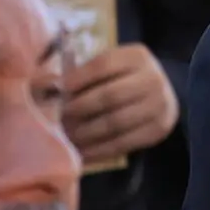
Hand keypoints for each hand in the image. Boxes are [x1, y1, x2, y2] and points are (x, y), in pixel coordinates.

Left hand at [63, 44, 177, 162]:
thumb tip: (48, 87)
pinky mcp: (158, 130)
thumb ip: (84, 73)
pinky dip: (98, 150)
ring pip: (115, 122)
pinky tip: (81, 152)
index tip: (59, 90)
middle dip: (80, 108)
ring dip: (86, 132)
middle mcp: (153, 79)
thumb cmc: (124, 78)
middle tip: (59, 117)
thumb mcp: (110, 66)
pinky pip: (124, 143)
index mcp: (137, 57)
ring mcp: (159, 106)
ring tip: (67, 136)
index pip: (103, 65)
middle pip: (110, 95)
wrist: (162, 95)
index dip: (78, 78)